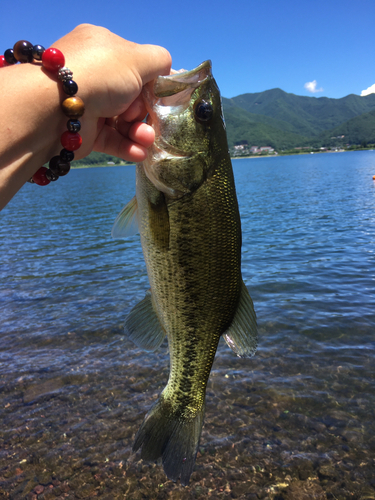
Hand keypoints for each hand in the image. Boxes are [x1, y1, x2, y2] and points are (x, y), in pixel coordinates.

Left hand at [53, 24, 171, 161]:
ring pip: (123, 121)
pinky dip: (127, 147)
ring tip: (147, 140)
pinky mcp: (85, 131)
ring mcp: (89, 103)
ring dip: (140, 132)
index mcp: (102, 48)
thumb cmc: (100, 75)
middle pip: (131, 97)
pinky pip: (112, 139)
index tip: (159, 96)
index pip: (135, 66)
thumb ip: (159, 62)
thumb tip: (166, 72)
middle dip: (144, 112)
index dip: (150, 82)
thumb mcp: (138, 59)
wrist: (54, 107)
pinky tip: (140, 153)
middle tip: (146, 117)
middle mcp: (94, 75)